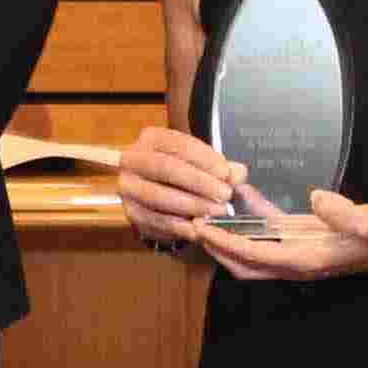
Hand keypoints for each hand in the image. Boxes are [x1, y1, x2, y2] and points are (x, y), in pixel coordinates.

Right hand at [114, 124, 242, 243]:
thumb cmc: (183, 174)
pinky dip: (180, 226)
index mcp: (152, 139)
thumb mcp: (202, 165)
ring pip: (159, 196)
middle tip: (225, 195)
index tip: (226, 172)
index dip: (204, 158)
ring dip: (192, 206)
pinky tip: (200, 228)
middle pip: (166, 168)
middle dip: (199, 182)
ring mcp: (128, 187)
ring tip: (217, 212)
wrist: (158, 194)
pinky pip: (155, 220)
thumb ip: (221, 168)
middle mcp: (133, 159)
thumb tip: (238, 174)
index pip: (178, 144)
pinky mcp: (130, 213)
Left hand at [189, 185, 367, 284]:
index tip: (202, 228)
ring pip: (248, 251)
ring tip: (204, 210)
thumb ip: (343, 214)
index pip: (254, 256)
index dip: (225, 243)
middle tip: (191, 221)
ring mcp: (293, 252)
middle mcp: (293, 262)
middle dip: (214, 246)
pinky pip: (265, 232)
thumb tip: (317, 198)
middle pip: (241, 263)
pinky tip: (239, 194)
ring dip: (227, 235)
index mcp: (305, 260)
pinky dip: (249, 218)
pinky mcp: (296, 239)